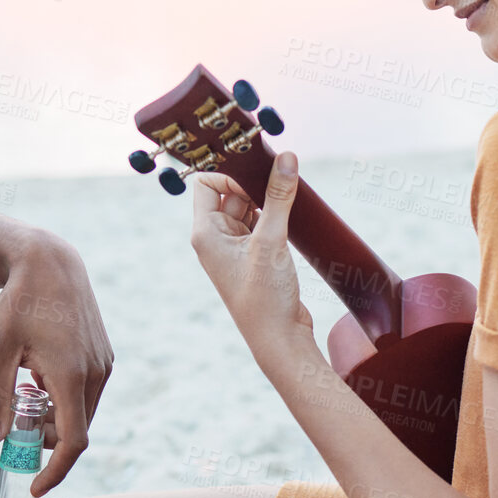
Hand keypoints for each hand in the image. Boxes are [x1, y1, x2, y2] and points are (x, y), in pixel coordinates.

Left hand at [0, 231, 114, 496]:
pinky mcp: (104, 355)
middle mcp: (96, 373)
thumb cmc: (19, 303)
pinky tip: (39, 378)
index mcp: (71, 375)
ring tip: (25, 396)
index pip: (73, 442)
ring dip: (57, 419)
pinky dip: (66, 400)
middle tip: (16, 434)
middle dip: (49, 442)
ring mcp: (104, 363)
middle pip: (77, 429)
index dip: (56, 470)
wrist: (51, 263)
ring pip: (83, 411)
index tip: (35, 486)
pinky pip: (87, 392)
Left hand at [190, 152, 313, 359]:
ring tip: (288, 206)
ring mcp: (235, 250)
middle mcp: (215, 240)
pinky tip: (292, 221)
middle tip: (280, 186)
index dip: (229, 175)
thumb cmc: (265, 297)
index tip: (257, 178)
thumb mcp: (272, 240)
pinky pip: (261, 226)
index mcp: (205, 234)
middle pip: (229, 194)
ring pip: (248, 209)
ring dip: (267, 203)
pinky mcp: (254, 258)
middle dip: (254, 188)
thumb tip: (286, 158)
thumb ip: (278, 196)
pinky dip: (275, 218)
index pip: (205, 184)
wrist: (280, 339)